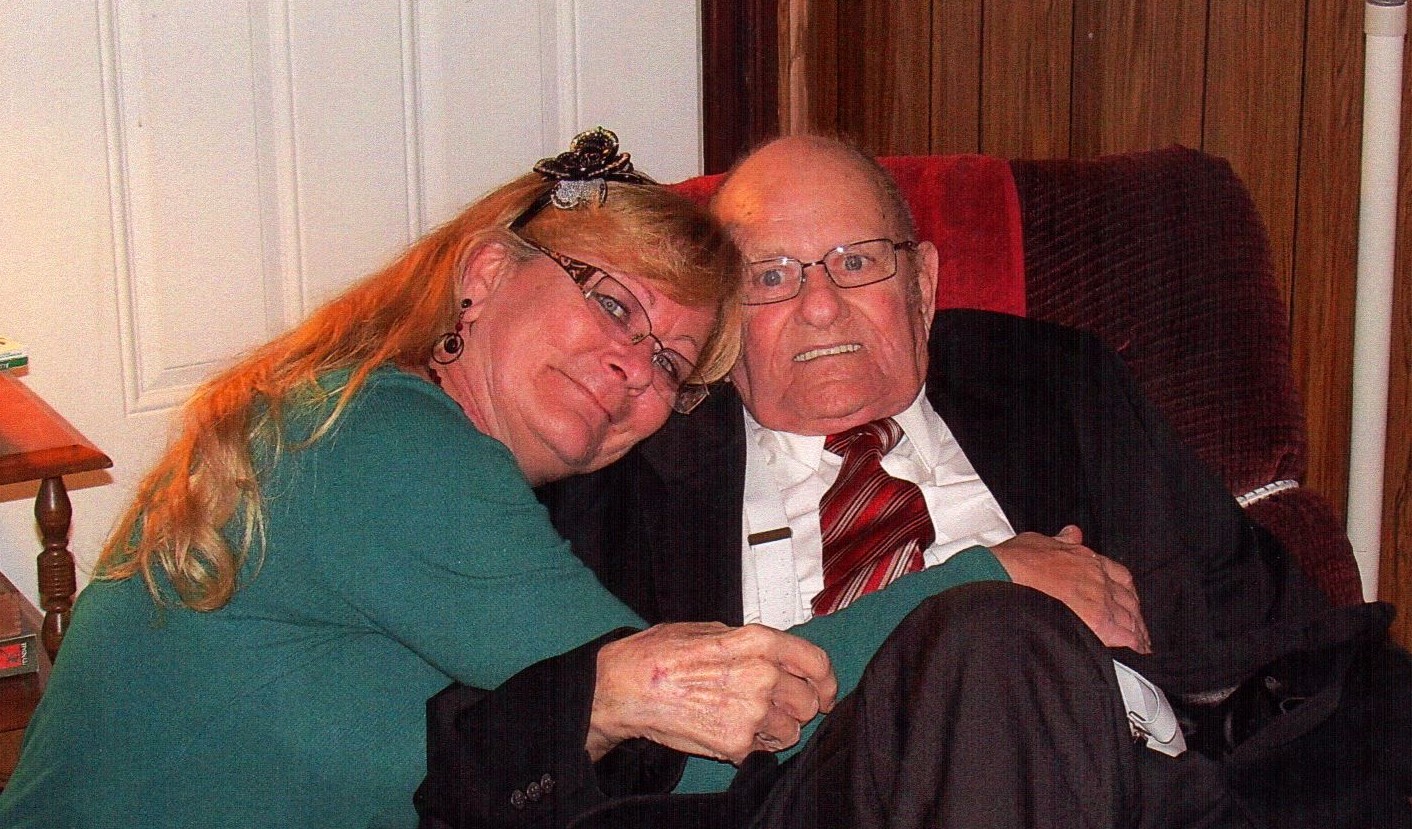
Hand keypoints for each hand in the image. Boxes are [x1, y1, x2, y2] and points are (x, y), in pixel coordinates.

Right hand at [588, 622, 836, 763]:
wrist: (626, 687)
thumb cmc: (660, 654)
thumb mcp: (711, 629)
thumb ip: (751, 643)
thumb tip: (777, 655)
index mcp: (759, 641)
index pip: (817, 662)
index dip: (826, 681)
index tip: (824, 692)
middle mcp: (763, 674)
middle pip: (809, 701)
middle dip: (797, 707)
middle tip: (773, 707)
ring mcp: (752, 711)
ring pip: (792, 731)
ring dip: (776, 729)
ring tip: (745, 719)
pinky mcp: (737, 743)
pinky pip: (764, 750)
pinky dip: (753, 746)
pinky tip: (727, 731)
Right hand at [990, 526, 1151, 652]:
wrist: (1005, 576)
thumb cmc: (1016, 561)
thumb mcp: (1040, 540)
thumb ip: (1061, 540)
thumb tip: (1072, 533)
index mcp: (1087, 558)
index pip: (1119, 575)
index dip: (1126, 589)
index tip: (1129, 598)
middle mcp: (1098, 578)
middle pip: (1128, 598)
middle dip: (1135, 612)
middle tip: (1139, 624)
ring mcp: (1099, 599)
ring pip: (1129, 616)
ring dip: (1137, 629)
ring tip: (1141, 642)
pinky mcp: (1096, 621)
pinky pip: (1124, 634)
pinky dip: (1134, 642)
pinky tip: (1137, 649)